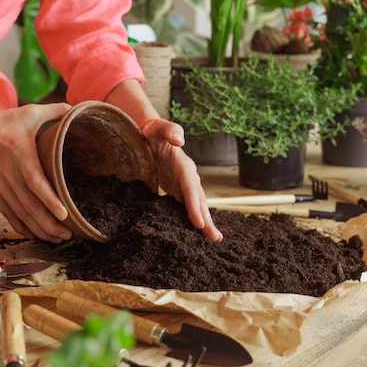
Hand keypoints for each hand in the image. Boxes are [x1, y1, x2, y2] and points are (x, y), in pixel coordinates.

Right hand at [0, 103, 73, 242]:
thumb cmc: (2, 122)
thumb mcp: (29, 112)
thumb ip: (54, 111)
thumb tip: (75, 108)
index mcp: (20, 154)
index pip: (36, 182)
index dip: (50, 201)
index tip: (64, 215)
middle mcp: (8, 173)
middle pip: (30, 206)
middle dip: (50, 224)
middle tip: (68, 235)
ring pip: (20, 214)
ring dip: (39, 230)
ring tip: (57, 238)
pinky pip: (8, 215)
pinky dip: (22, 227)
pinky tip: (36, 235)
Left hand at [141, 119, 222, 241]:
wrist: (151, 135)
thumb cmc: (155, 131)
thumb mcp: (159, 127)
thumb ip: (170, 130)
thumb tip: (180, 139)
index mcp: (184, 166)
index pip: (191, 188)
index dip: (195, 206)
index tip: (200, 223)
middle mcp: (188, 177)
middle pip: (199, 201)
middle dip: (207, 220)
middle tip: (215, 239)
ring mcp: (183, 184)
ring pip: (195, 206)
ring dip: (203, 223)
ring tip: (211, 239)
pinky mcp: (176, 189)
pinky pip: (184, 206)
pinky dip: (190, 219)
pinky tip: (191, 232)